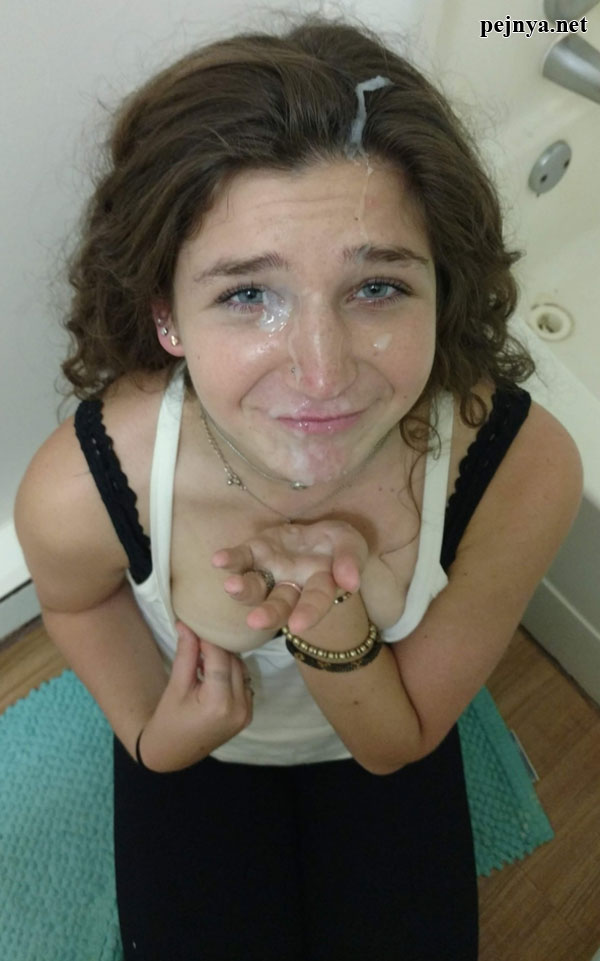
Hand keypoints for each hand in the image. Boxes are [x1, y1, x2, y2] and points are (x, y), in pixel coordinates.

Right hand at [138, 620, 253, 771]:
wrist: (172, 753)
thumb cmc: (168, 720)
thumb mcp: (175, 686)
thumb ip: (186, 654)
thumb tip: (186, 624)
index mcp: (219, 703)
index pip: (219, 658)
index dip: (208, 640)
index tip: (197, 625)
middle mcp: (239, 708)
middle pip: (234, 662)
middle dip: (217, 648)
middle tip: (199, 637)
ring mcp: (246, 713)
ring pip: (241, 670)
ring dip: (226, 659)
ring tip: (203, 655)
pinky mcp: (248, 714)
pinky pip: (244, 682)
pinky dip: (231, 672)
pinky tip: (213, 671)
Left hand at [211, 520, 368, 634]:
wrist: (317, 534)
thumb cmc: (337, 546)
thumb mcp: (351, 544)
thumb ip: (350, 560)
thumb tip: (349, 582)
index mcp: (319, 587)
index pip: (315, 601)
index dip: (308, 613)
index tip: (298, 626)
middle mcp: (290, 586)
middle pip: (279, 604)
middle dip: (268, 613)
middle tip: (255, 621)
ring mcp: (270, 571)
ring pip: (255, 587)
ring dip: (243, 590)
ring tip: (231, 586)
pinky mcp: (255, 551)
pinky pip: (242, 559)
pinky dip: (231, 560)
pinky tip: (219, 560)